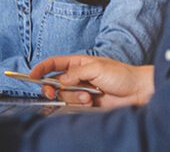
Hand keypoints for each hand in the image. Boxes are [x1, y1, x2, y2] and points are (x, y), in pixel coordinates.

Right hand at [29, 55, 152, 107]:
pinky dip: (80, 104)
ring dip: (73, 97)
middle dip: (50, 88)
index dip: (40, 69)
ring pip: (64, 96)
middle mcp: (76, 77)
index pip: (53, 64)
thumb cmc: (120, 74)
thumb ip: (75, 73)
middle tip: (51, 93)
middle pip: (53, 83)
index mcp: (77, 63)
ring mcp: (81, 90)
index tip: (31, 76)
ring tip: (88, 96)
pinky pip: (74, 105)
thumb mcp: (96, 68)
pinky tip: (92, 101)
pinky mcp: (87, 103)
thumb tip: (59, 81)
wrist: (138, 91)